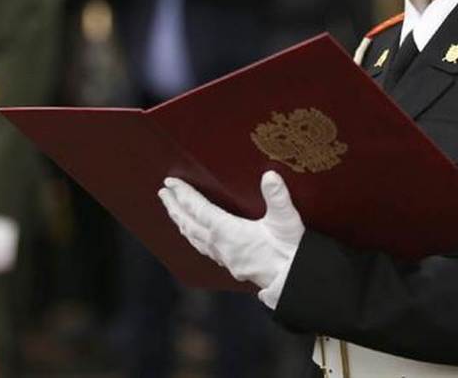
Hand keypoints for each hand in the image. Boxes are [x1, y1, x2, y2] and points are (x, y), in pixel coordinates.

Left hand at [158, 171, 303, 307]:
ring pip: (194, 238)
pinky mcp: (231, 264)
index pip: (199, 209)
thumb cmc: (291, 251)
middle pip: (190, 224)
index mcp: (228, 232)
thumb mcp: (286, 220)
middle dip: (175, 208)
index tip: (171, 182)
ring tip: (173, 211)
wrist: (294, 281)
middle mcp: (220, 245)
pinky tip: (195, 236)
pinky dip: (193, 237)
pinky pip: (203, 248)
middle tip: (163, 193)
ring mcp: (224, 256)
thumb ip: (278, 197)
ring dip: (181, 222)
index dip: (184, 195)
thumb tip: (270, 176)